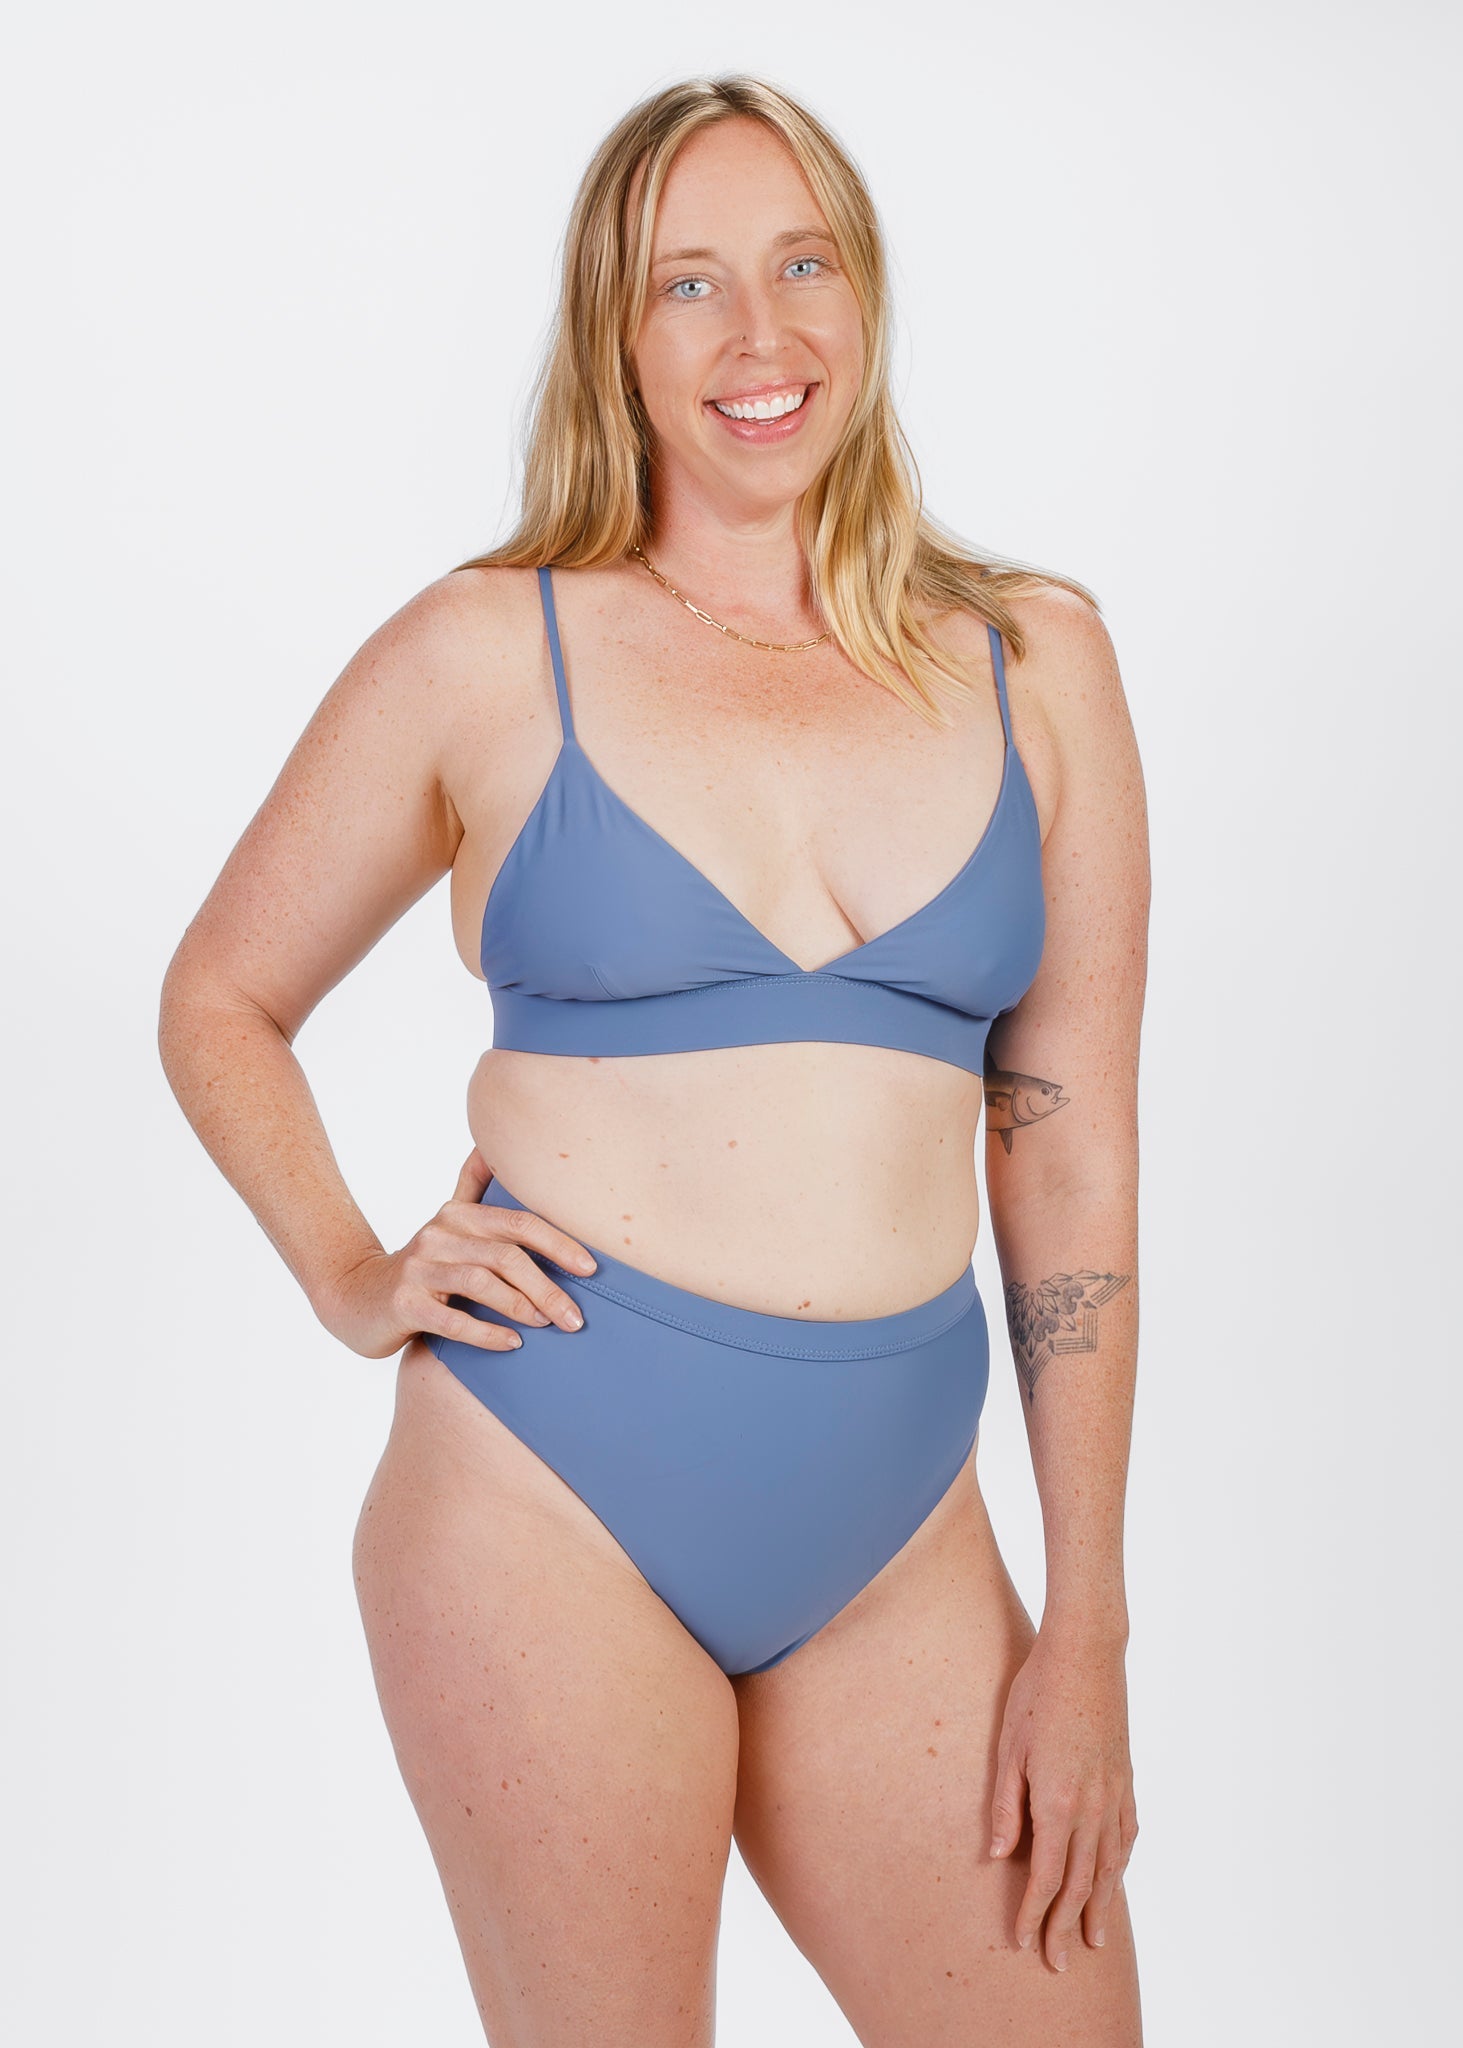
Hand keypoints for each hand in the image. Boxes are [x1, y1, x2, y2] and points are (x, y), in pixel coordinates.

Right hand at [320, 1147, 598, 1357]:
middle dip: (548, 1287)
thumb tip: (496, 1143)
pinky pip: (452, 1319)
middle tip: (577, 1319)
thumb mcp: (447, 1221)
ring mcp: (419, 1269)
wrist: (354, 1297)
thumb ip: (474, 1185)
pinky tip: (512, 1343)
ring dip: (522, 1307)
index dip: (559, 1243)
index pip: (518, 1223)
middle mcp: (439, 1234)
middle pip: (505, 1256)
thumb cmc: (419, 1265)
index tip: (592, 1269)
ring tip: (549, 1326)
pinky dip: (486, 1333)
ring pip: (481, 1283)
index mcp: (458, 1214)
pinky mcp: (404, 1304)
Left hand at [987, 1623, 1138, 1969]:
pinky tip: (1115, 1880)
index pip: (1046, 1877)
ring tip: (1095, 1940)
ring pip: (1109, 1867)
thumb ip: (1004, 1806)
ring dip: (1100, 1907)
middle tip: (1059, 1963)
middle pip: (1080, 1883)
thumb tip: (996, 1857)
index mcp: (1057, 1802)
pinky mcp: (1125, 1779)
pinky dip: (1120, 1866)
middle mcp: (1092, 1807)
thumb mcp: (1008, 1747)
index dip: (1035, 1915)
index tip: (1024, 1943)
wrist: (1086, 1652)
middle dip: (1067, 1926)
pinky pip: (1126, 1836)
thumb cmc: (1037, 1692)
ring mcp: (1114, 1795)